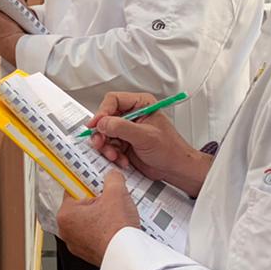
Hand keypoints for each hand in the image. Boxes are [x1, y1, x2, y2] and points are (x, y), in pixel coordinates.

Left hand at [55, 171, 139, 266]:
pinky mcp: (88, 253)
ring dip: (100, 215)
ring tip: (114, 214)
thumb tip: (112, 175)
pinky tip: (115, 226)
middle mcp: (66, 231)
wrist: (127, 256)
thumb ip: (112, 178)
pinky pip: (94, 234)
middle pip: (81, 206)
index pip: (73, 190)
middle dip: (96, 201)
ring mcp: (76, 244)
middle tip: (109, 199)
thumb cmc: (116, 231)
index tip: (95, 182)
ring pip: (88, 221)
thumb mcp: (116, 193)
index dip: (88, 183)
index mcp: (65, 215)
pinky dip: (103, 229)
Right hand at [87, 93, 207, 195]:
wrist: (175, 169)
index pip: (113, 100)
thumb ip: (122, 128)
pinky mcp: (124, 143)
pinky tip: (121, 160)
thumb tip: (103, 122)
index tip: (95, 125)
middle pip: (106, 118)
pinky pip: (109, 146)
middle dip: (102, 133)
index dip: (102, 112)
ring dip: (107, 146)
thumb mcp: (145, 136)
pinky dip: (112, 154)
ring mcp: (127, 130)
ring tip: (114, 155)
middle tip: (100, 143)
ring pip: (105, 133)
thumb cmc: (170, 149)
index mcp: (140, 104)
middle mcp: (132, 115)